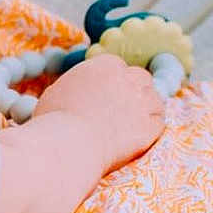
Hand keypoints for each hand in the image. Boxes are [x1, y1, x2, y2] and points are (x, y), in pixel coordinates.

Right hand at [33, 53, 165, 175]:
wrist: (66, 147)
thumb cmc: (53, 123)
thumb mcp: (57, 93)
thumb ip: (77, 86)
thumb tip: (79, 92)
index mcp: (106, 65)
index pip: (119, 68)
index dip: (114, 84)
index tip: (107, 98)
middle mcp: (129, 78)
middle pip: (141, 78)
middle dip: (134, 91)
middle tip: (121, 110)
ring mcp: (143, 100)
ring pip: (154, 98)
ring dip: (146, 108)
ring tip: (130, 125)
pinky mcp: (150, 124)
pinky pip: (159, 122)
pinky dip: (152, 128)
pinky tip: (138, 136)